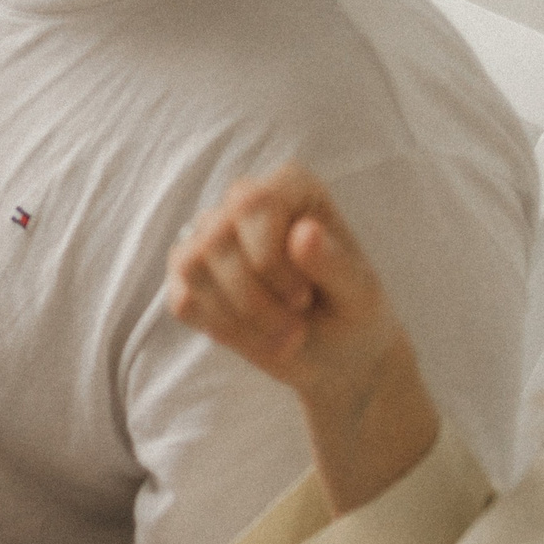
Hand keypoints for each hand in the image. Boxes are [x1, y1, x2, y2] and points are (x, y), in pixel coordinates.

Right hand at [166, 163, 403, 404]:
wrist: (338, 354)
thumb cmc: (354, 312)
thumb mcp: (360, 294)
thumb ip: (336, 263)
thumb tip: (304, 232)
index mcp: (290, 189)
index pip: (252, 203)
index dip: (269, 257)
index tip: (303, 296)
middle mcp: (242, 203)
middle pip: (217, 239)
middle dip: (254, 299)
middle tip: (296, 328)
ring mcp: (208, 238)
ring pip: (192, 266)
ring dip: (239, 317)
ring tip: (283, 338)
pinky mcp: (188, 278)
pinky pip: (183, 300)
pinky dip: (223, 330)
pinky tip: (258, 338)